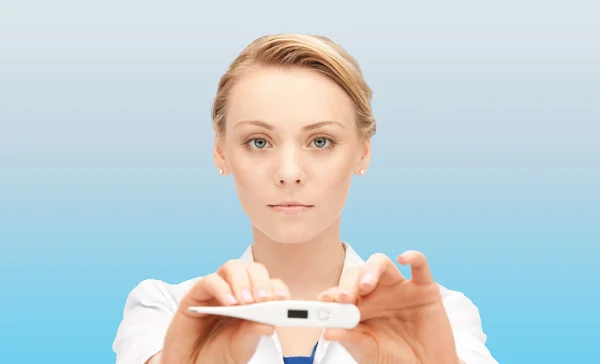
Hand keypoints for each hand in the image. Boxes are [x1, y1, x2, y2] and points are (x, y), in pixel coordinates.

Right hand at [161, 260, 290, 363]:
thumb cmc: (218, 356)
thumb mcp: (241, 349)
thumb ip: (252, 334)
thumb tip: (269, 324)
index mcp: (254, 303)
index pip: (270, 285)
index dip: (278, 288)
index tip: (283, 299)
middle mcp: (237, 291)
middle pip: (253, 270)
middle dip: (261, 281)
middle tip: (263, 299)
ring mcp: (218, 291)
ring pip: (233, 267)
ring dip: (242, 281)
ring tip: (246, 302)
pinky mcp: (197, 294)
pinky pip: (210, 280)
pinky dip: (221, 288)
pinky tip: (228, 304)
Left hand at [318, 251, 459, 363]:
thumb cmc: (393, 359)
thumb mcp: (367, 351)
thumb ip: (349, 339)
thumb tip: (326, 332)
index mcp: (358, 307)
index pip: (340, 293)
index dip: (331, 294)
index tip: (324, 300)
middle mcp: (376, 293)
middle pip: (357, 274)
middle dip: (349, 283)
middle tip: (346, 298)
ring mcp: (399, 288)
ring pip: (381, 263)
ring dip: (371, 269)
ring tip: (365, 286)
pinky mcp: (424, 288)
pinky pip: (420, 265)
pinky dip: (412, 256)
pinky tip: (403, 258)